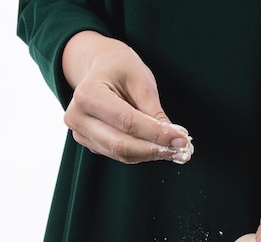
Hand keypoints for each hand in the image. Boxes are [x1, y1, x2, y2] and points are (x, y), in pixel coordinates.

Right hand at [62, 31, 192, 163]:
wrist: (99, 68)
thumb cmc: (120, 69)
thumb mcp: (141, 81)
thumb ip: (154, 112)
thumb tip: (173, 139)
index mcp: (87, 94)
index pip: (127, 122)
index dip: (156, 134)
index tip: (182, 140)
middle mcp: (77, 117)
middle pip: (121, 144)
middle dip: (155, 150)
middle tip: (182, 150)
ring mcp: (80, 132)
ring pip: (121, 154)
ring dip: (150, 154)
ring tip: (174, 149)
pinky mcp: (89, 142)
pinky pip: (118, 154)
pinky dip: (141, 153)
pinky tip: (158, 146)